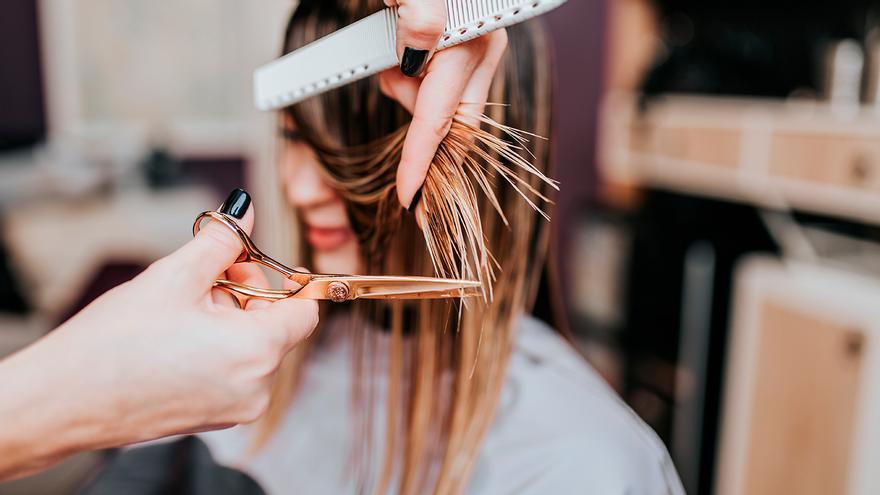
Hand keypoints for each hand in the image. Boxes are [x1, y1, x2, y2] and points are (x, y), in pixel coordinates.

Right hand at [0, 189, 317, 479]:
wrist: (62, 402)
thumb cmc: (114, 345)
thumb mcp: (175, 277)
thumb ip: (221, 241)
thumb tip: (246, 211)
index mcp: (257, 354)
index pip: (305, 312)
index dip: (284, 280)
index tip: (252, 264)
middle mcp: (256, 388)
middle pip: (277, 326)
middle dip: (246, 293)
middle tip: (205, 274)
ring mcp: (235, 408)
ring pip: (254, 347)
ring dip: (229, 318)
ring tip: (182, 307)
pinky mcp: (214, 416)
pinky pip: (234, 370)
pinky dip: (219, 345)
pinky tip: (177, 335)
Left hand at [379, 0, 508, 210]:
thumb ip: (419, 16)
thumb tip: (416, 53)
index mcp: (472, 44)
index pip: (442, 119)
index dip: (422, 162)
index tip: (409, 199)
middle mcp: (481, 53)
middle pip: (452, 126)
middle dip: (423, 146)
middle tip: (406, 173)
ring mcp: (475, 55)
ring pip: (443, 109)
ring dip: (410, 103)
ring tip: (390, 70)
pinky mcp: (465, 54)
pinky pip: (441, 92)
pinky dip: (415, 91)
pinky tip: (402, 69)